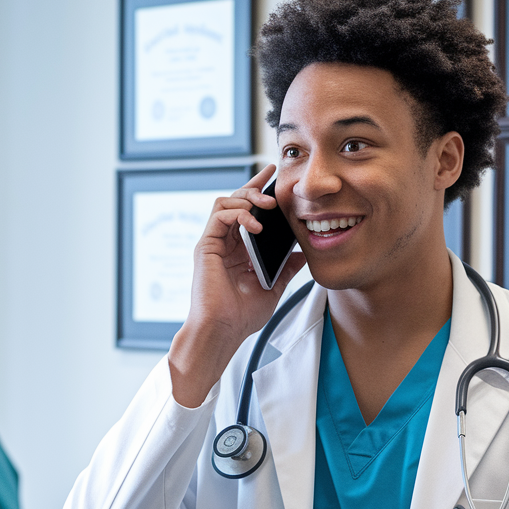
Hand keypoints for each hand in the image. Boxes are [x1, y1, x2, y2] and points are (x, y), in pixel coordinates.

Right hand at [168, 164, 306, 407]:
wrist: (224, 330)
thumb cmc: (243, 315)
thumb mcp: (274, 287)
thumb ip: (286, 268)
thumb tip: (303, 254)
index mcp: (239, 250)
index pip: (248, 213)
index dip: (259, 192)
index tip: (274, 178)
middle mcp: (225, 243)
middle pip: (235, 201)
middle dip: (254, 186)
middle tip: (272, 180)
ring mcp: (214, 243)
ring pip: (226, 202)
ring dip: (248, 197)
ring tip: (267, 205)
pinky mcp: (206, 246)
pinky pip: (220, 215)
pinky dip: (239, 214)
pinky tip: (255, 225)